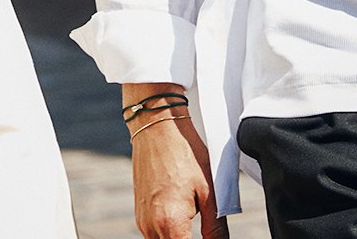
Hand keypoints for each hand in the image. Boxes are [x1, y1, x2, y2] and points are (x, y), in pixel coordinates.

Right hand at [130, 110, 224, 238]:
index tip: (213, 238)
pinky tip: (183, 224)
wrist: (156, 127)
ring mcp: (142, 220)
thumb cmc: (184, 153)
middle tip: (208, 232)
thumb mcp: (210, 192)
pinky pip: (154, 235)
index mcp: (170, 223)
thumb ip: (216, 228)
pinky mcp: (139, 213)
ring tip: (195, 228)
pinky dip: (169, 235)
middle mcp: (151, 226)